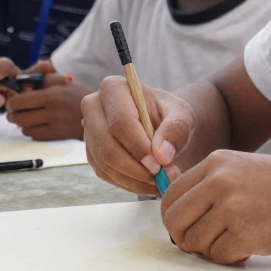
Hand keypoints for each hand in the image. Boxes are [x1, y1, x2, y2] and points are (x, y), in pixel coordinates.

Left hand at [6, 72, 93, 139]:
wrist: (98, 111)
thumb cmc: (76, 93)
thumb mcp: (62, 80)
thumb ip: (41, 78)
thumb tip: (22, 83)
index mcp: (53, 94)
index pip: (21, 100)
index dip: (12, 102)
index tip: (11, 101)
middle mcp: (54, 111)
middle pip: (20, 117)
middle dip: (12, 114)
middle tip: (11, 112)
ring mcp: (56, 125)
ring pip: (25, 128)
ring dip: (20, 123)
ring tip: (22, 118)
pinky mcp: (58, 135)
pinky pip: (35, 136)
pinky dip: (30, 131)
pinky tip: (33, 125)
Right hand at [81, 75, 193, 195]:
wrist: (160, 122)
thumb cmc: (169, 114)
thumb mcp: (182, 115)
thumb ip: (176, 130)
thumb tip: (162, 156)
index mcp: (114, 88)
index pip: (120, 122)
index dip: (139, 147)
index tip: (159, 165)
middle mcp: (93, 107)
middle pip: (107, 146)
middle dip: (135, 168)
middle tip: (162, 178)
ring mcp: (89, 130)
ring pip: (105, 163)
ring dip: (134, 180)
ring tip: (161, 182)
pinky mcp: (91, 151)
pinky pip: (104, 173)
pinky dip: (128, 183)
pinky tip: (148, 183)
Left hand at [161, 150, 270, 263]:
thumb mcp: (245, 168)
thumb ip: (212, 183)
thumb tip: (179, 211)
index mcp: (217, 162)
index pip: (171, 195)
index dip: (175, 217)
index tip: (187, 227)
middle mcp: (220, 181)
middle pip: (174, 220)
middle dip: (184, 238)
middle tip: (204, 242)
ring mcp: (232, 208)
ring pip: (195, 242)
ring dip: (212, 249)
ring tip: (238, 239)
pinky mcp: (246, 234)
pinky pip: (219, 257)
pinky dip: (232, 258)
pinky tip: (251, 247)